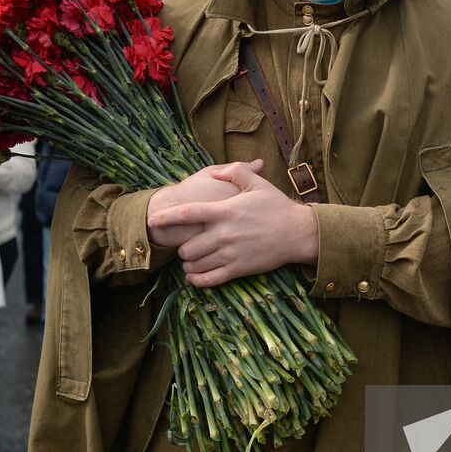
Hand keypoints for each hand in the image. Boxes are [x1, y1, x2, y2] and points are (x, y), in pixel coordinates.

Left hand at [148, 162, 318, 287]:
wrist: (298, 233)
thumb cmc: (277, 206)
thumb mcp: (257, 183)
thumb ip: (234, 172)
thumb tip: (215, 172)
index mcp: (224, 211)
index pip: (186, 214)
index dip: (165, 217)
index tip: (152, 220)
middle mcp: (223, 234)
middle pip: (186, 246)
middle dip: (181, 247)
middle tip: (186, 244)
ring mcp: (229, 254)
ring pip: (194, 264)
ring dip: (188, 263)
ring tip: (190, 260)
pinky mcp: (237, 269)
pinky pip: (208, 280)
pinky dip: (197, 280)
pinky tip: (195, 276)